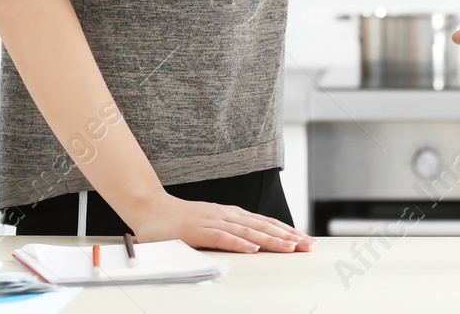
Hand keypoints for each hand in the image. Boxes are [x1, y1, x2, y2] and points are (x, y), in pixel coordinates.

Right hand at [130, 194, 314, 253]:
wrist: (151, 209)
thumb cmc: (180, 221)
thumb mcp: (211, 224)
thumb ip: (229, 232)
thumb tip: (252, 244)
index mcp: (231, 215)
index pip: (265, 223)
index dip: (287, 231)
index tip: (306, 239)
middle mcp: (227, 215)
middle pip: (264, 226)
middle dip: (288, 236)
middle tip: (309, 245)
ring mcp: (214, 221)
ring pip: (249, 232)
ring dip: (272, 240)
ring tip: (291, 248)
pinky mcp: (199, 230)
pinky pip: (222, 238)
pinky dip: (240, 243)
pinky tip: (254, 249)